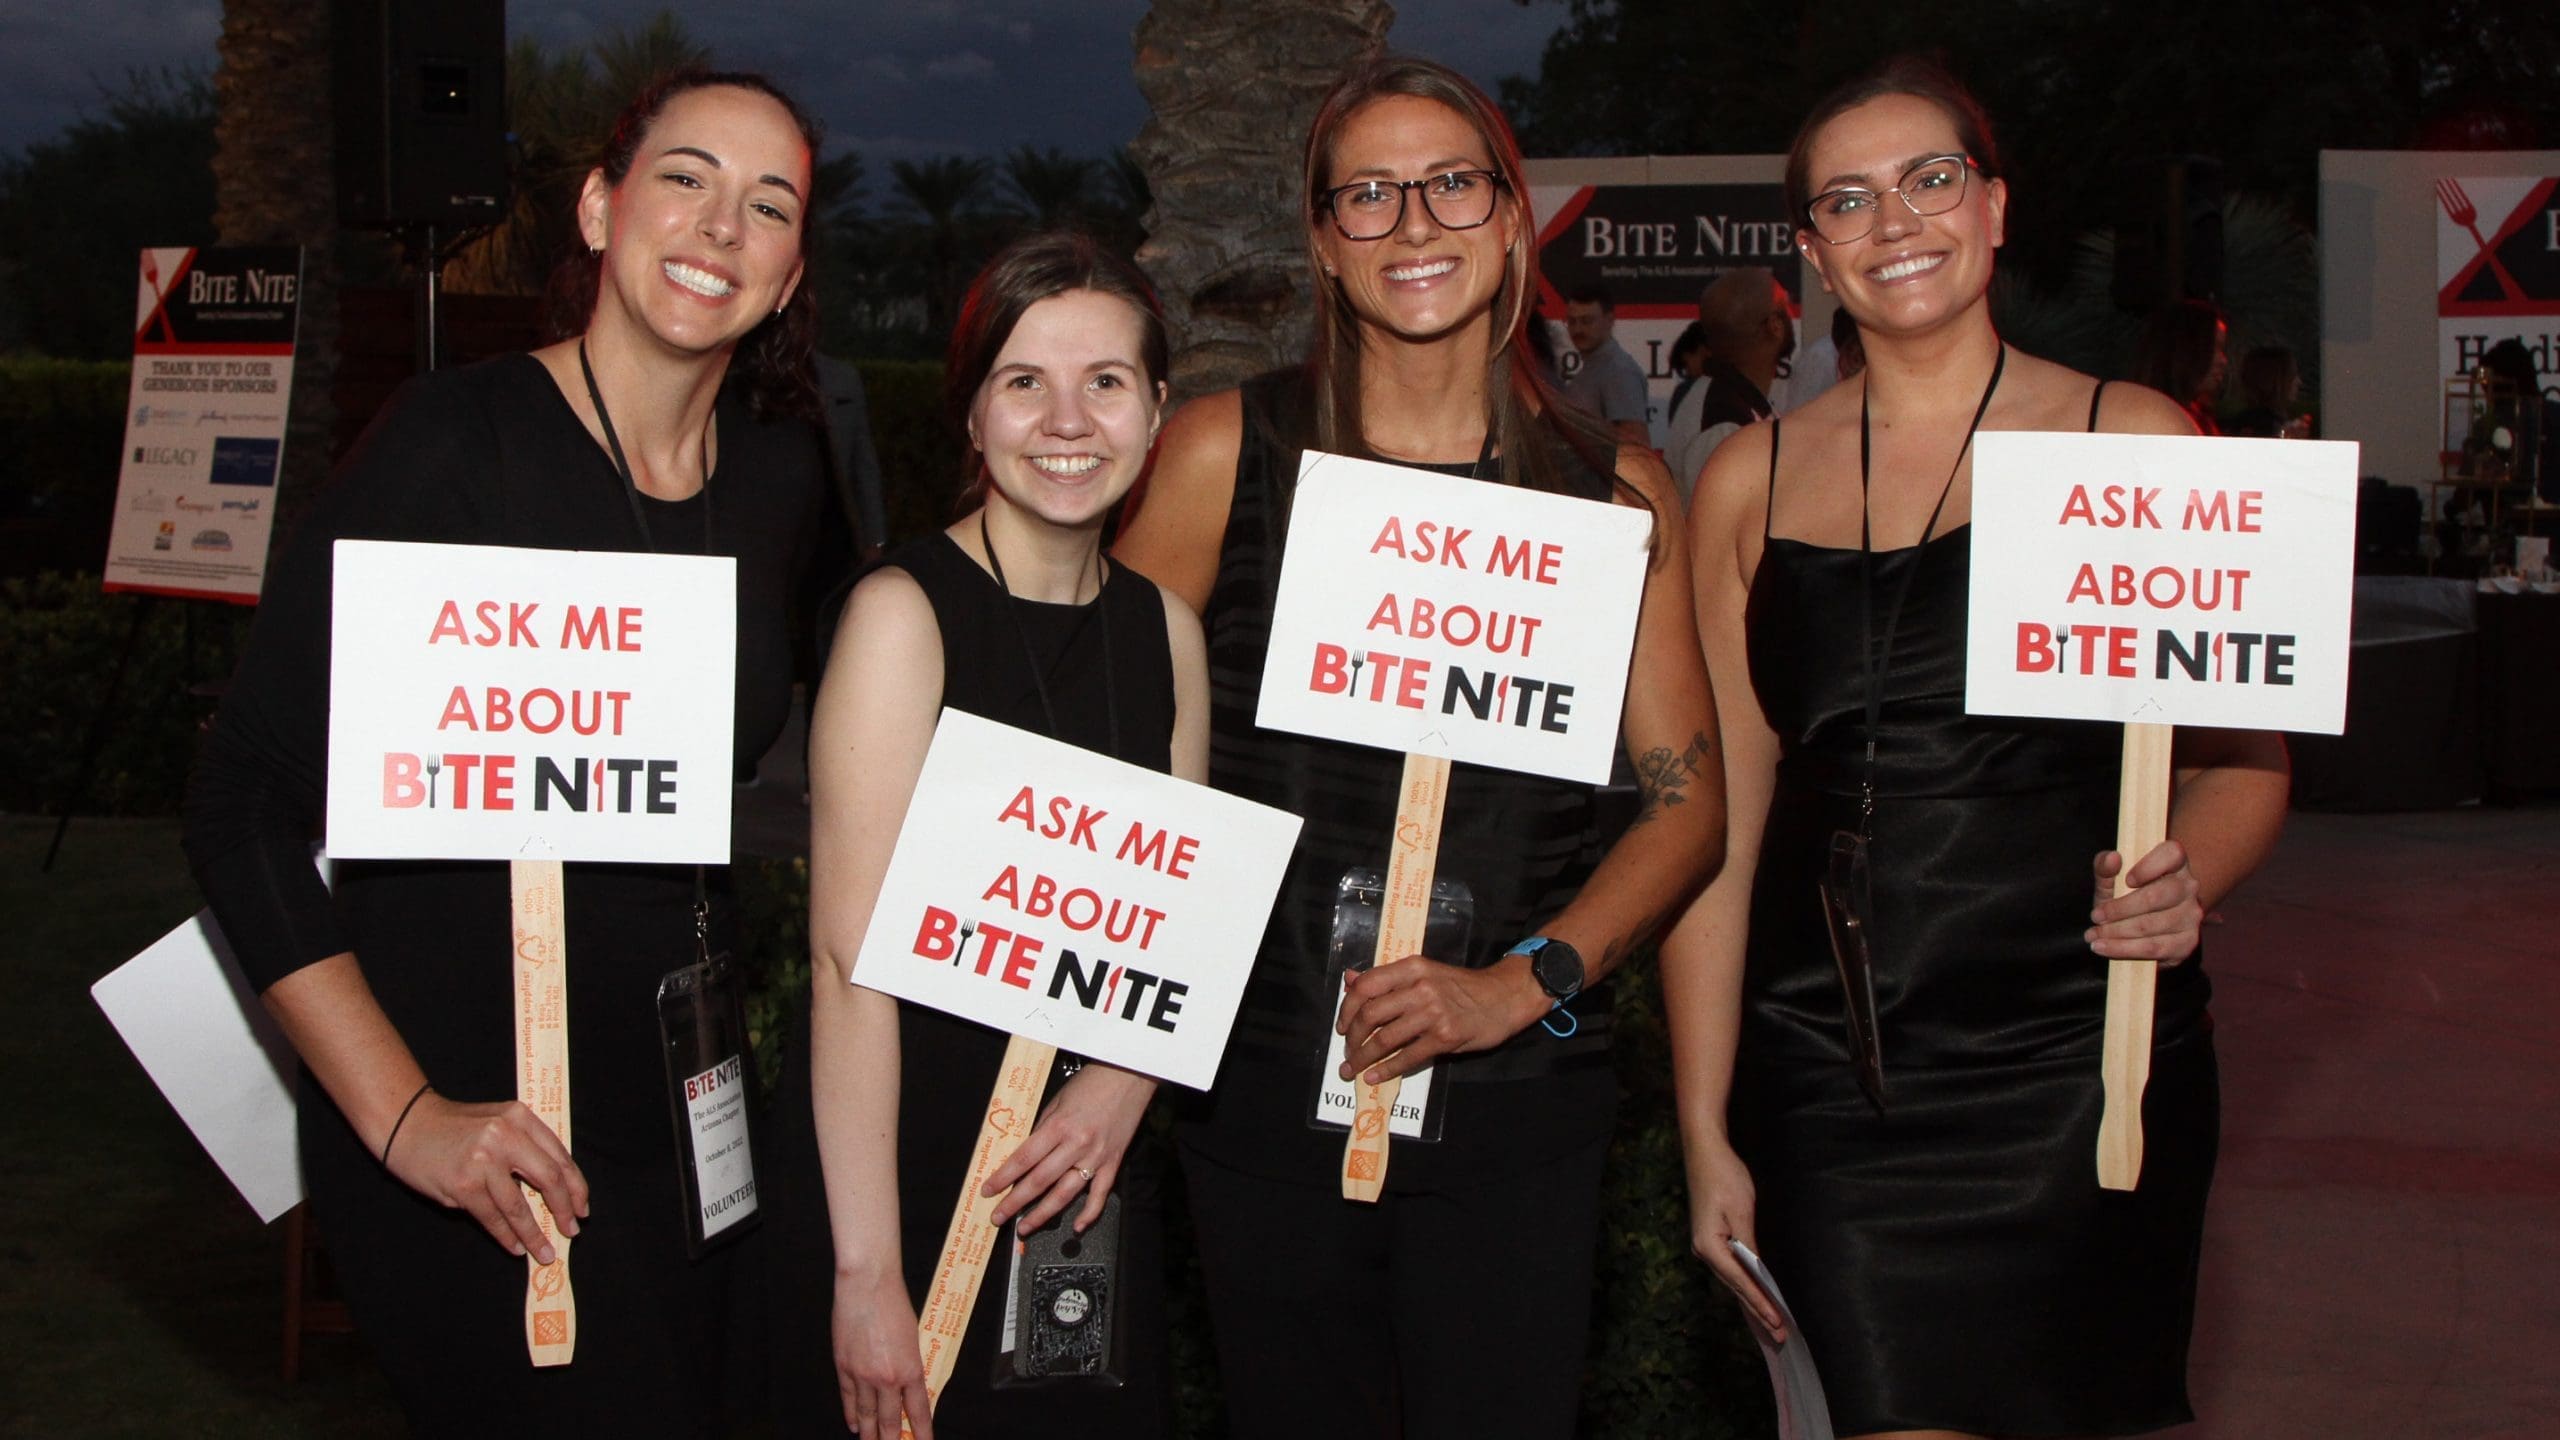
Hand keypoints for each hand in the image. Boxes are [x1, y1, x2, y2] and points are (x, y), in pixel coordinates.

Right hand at [383, 1092, 587, 1262]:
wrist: (406, 1123)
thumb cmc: (454, 1127)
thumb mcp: (497, 1122)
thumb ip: (525, 1146)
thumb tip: (556, 1190)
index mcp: (520, 1118)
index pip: (560, 1156)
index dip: (575, 1186)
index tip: (582, 1208)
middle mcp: (505, 1135)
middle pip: (549, 1179)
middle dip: (564, 1210)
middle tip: (571, 1231)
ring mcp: (483, 1160)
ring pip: (519, 1206)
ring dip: (534, 1234)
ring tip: (544, 1252)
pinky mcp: (463, 1184)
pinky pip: (492, 1217)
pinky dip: (507, 1236)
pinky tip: (516, 1247)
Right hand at [833, 1267, 932, 1439]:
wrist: (868, 1286)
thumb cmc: (894, 1304)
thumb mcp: (913, 1337)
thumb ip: (910, 1362)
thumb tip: (909, 1381)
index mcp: (910, 1369)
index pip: (919, 1410)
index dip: (922, 1431)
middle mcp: (886, 1378)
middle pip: (890, 1419)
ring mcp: (862, 1375)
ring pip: (867, 1414)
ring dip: (870, 1433)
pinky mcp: (844, 1366)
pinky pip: (848, 1398)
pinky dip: (851, 1414)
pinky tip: (854, 1424)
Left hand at [983, 1063, 1155, 1233]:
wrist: (1129, 1077)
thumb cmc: (1092, 1082)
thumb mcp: (1058, 1100)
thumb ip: (1043, 1127)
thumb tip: (1027, 1153)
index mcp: (1059, 1126)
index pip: (1024, 1158)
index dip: (1003, 1177)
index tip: (988, 1190)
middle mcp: (1077, 1144)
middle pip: (1040, 1181)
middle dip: (1015, 1202)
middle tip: (998, 1216)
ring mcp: (1096, 1157)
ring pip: (1066, 1193)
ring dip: (1043, 1214)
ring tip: (1025, 1226)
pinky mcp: (1113, 1162)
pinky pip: (1100, 1194)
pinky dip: (1089, 1213)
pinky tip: (1077, 1227)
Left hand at [1336, 953, 1547, 1084]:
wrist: (1503, 996)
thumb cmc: (1462, 986)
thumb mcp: (1425, 973)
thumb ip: (1388, 978)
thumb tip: (1350, 979)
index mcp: (1412, 968)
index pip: (1366, 985)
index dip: (1347, 1008)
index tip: (1342, 1025)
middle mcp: (1420, 988)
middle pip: (1370, 1014)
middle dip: (1352, 1037)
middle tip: (1347, 1051)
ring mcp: (1433, 1013)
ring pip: (1385, 1039)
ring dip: (1363, 1057)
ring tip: (1353, 1068)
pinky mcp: (1445, 1037)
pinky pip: (1408, 1057)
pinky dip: (1386, 1070)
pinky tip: (1375, 1077)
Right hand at [1686, 1137, 1784, 1340]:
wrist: (1705, 1150)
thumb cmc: (1724, 1176)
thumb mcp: (1741, 1212)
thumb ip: (1749, 1246)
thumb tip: (1758, 1273)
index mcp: (1709, 1246)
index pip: (1740, 1283)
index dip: (1761, 1304)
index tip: (1778, 1324)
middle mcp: (1703, 1251)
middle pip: (1735, 1288)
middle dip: (1758, 1312)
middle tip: (1779, 1336)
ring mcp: (1705, 1246)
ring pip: (1733, 1281)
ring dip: (1753, 1301)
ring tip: (1771, 1325)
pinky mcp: (1711, 1239)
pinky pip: (1731, 1270)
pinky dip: (1746, 1285)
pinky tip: (1755, 1295)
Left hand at [2089, 840, 2203, 965]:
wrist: (2140, 928)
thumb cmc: (2124, 896)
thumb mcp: (2110, 880)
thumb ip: (2105, 868)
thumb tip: (2111, 858)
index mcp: (2174, 863)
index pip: (2172, 854)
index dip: (2149, 866)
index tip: (2127, 880)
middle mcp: (2189, 887)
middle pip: (2157, 896)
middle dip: (2120, 909)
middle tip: (2095, 916)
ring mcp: (2191, 916)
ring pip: (2152, 925)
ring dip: (2117, 932)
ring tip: (2093, 935)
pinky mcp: (2187, 942)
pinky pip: (2154, 948)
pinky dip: (2124, 949)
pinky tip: (2104, 947)